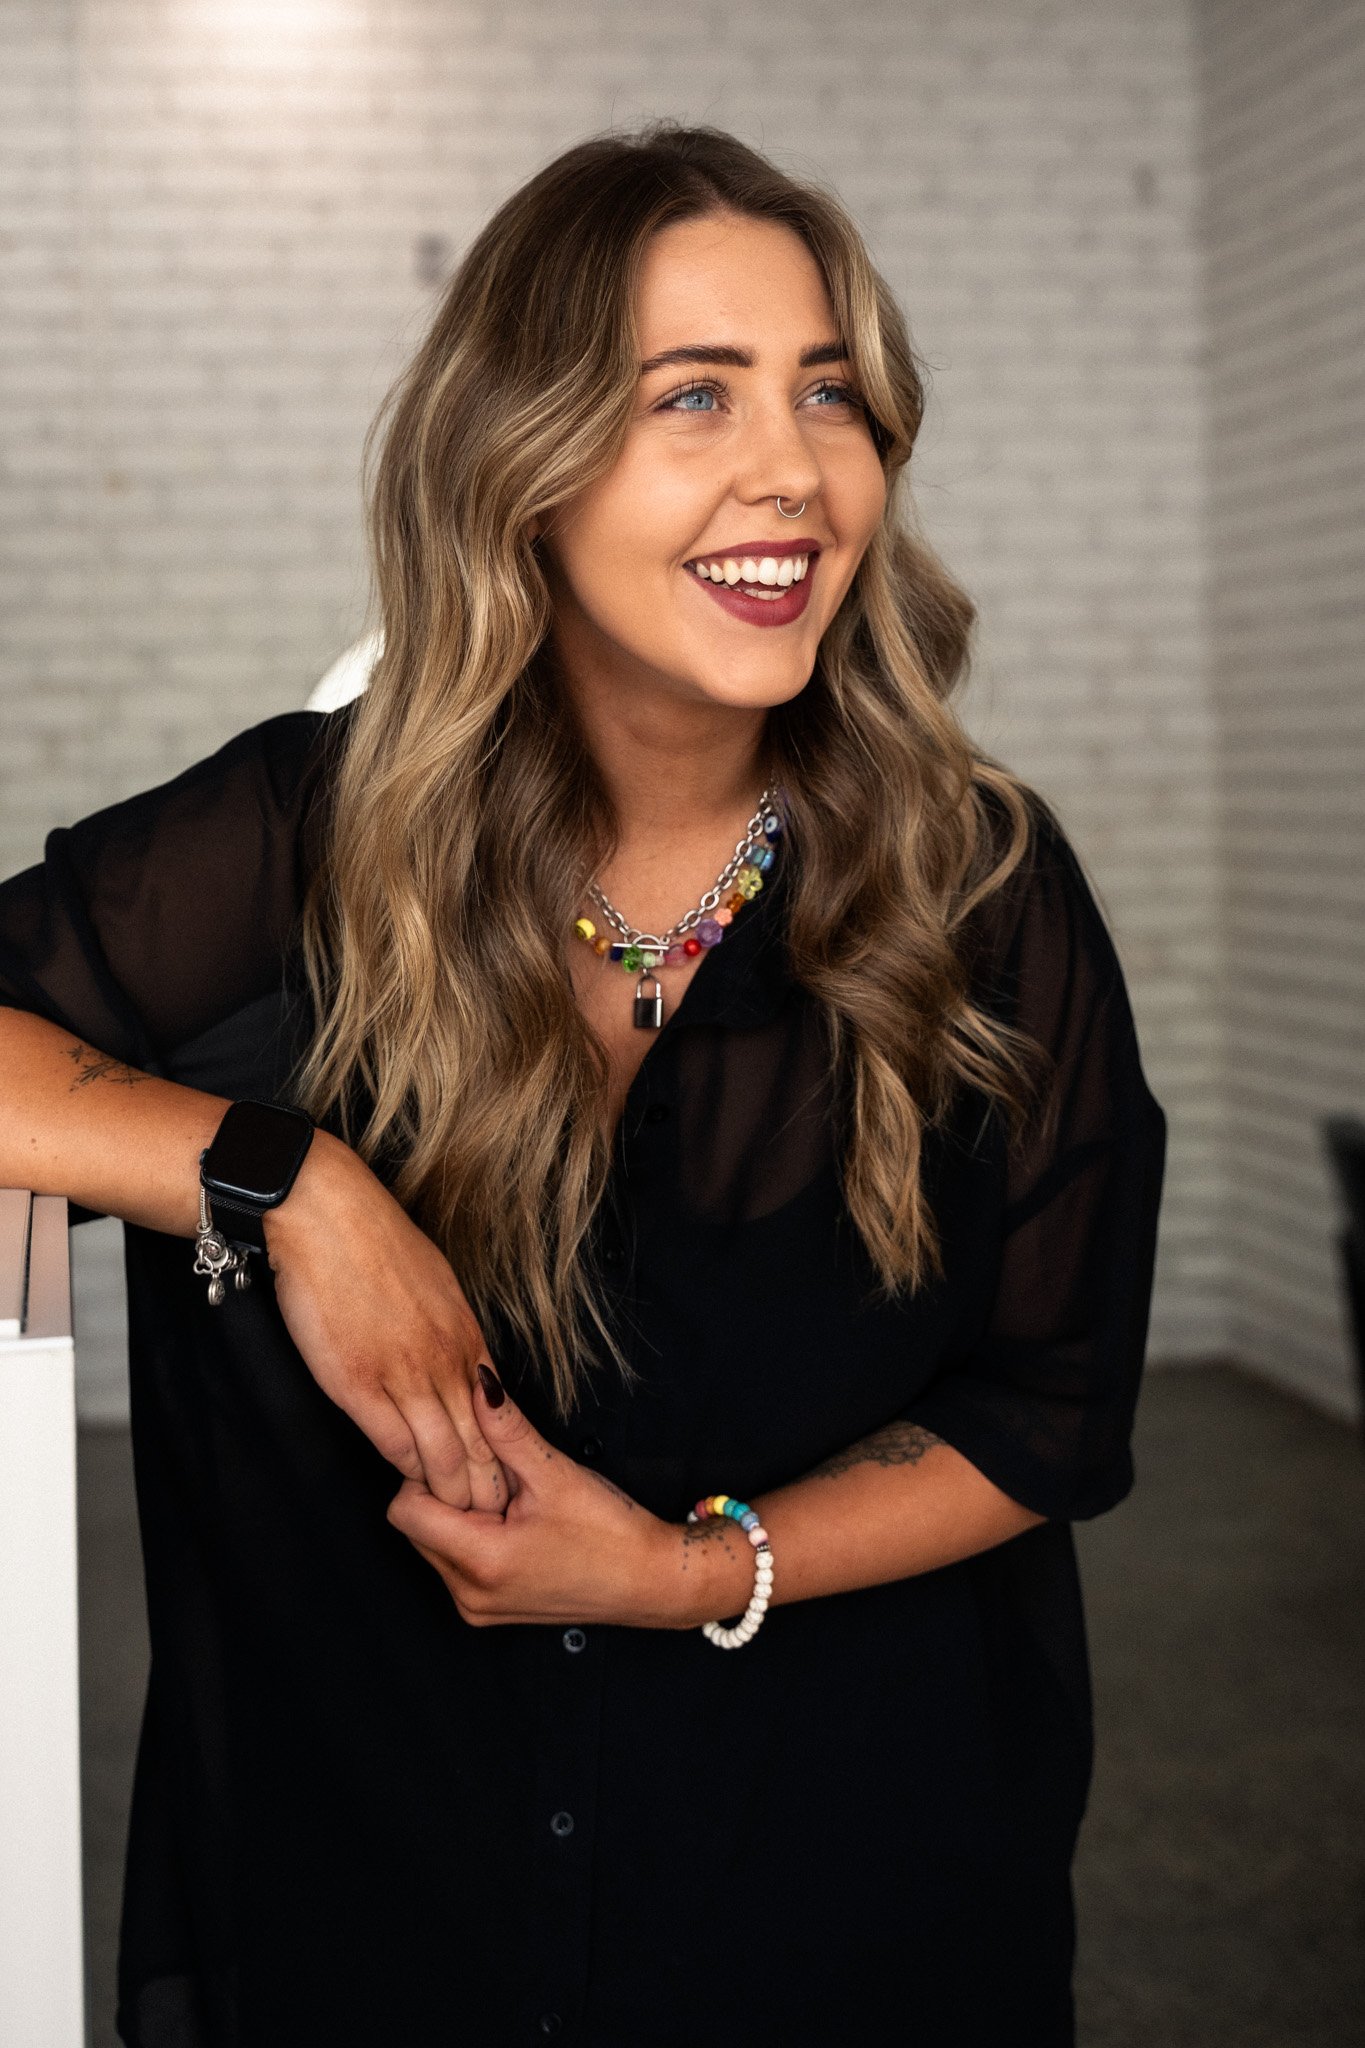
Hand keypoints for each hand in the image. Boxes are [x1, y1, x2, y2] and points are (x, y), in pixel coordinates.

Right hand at [262, 1129, 510, 1512]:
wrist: (328, 1216)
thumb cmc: (375, 1242)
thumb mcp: (437, 1283)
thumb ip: (451, 1329)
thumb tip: (461, 1357)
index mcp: (466, 1335)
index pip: (497, 1414)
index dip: (504, 1454)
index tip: (508, 1481)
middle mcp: (445, 1361)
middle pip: (478, 1444)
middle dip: (489, 1488)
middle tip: (495, 1521)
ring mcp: (404, 1375)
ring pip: (442, 1455)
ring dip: (451, 1493)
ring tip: (459, 1522)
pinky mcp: (359, 1384)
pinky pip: (393, 1444)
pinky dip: (405, 1471)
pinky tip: (409, 1487)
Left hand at [386, 1366, 683, 1627]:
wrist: (650, 1582)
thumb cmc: (611, 1534)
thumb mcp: (555, 1474)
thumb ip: (506, 1428)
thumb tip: (476, 1385)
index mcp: (480, 1562)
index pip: (404, 1510)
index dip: (428, 1474)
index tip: (468, 1458)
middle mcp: (468, 1594)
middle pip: (414, 1527)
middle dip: (445, 1493)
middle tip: (497, 1478)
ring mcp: (477, 1608)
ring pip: (433, 1544)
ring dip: (459, 1516)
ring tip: (510, 1501)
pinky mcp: (488, 1611)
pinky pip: (454, 1564)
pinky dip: (472, 1537)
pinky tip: (513, 1523)